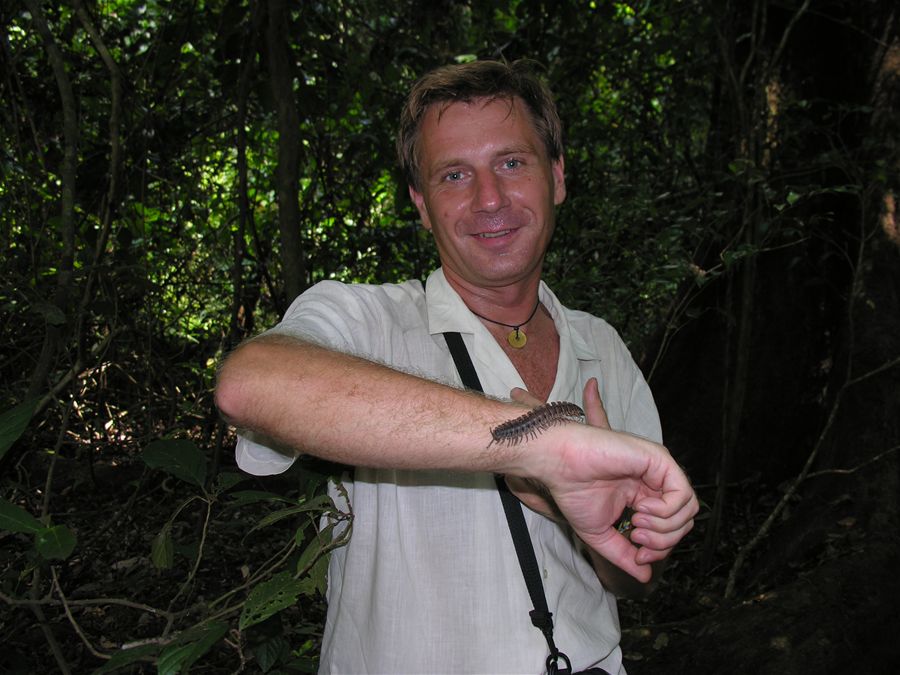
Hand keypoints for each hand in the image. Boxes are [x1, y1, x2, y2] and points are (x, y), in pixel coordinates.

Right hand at [507, 379, 697, 582]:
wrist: (561, 467)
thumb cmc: (574, 492)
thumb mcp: (601, 534)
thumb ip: (624, 555)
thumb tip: (646, 576)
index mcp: (643, 496)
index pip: (670, 528)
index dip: (659, 548)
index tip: (638, 554)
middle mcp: (655, 482)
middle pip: (684, 521)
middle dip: (664, 540)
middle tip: (637, 538)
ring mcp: (659, 470)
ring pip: (688, 509)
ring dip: (664, 526)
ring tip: (637, 522)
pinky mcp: (659, 460)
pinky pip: (682, 494)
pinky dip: (666, 510)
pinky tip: (641, 507)